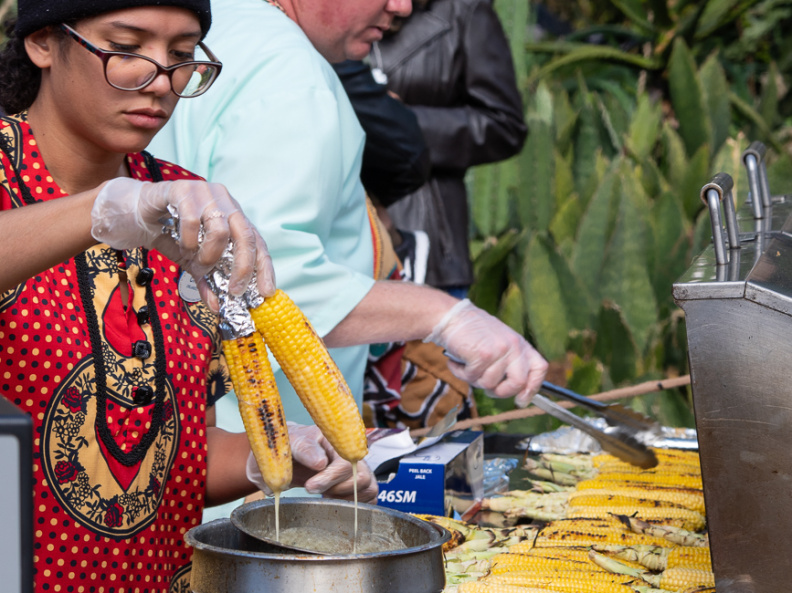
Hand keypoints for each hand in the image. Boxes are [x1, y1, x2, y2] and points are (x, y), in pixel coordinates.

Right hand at [91, 178, 274, 308]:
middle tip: (233, 290)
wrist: (137, 214)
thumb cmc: (173, 235)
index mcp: (234, 217)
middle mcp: (226, 202)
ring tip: (196, 262)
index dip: (264, 267)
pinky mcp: (182, 189)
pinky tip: (181, 246)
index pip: (258, 241)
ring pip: (219, 229)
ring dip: (208, 255)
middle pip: (245, 235)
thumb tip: (217, 307)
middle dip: (242, 267)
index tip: (265, 292)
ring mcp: (206, 192)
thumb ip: (207, 282)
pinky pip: (191, 220)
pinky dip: (187, 241)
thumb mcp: (193, 263)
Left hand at [246, 423, 377, 502]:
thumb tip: (320, 462)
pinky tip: (334, 500)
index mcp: (340, 441)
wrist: (292, 454)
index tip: (309, 486)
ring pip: (369, 490)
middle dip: (336, 489)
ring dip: (345, 498)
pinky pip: (371, 500)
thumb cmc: (293, 446)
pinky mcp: (361, 486)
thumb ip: (305, 450)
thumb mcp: (293, 443)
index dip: (329, 479)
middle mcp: (355, 456)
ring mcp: (361, 470)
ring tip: (325, 493)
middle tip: (314, 487)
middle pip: (362, 479)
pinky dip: (354, 506)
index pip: (346, 464)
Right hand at [425, 299, 547, 407]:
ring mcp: (500, 350)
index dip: (533, 388)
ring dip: (474, 379)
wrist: (452, 316)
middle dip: (501, 392)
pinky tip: (457, 361)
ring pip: (490, 384)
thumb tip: (515, 392)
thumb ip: (509, 362)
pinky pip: (473, 377)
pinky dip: (461, 373)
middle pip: (518, 383)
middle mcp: (514, 346)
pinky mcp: (483, 355)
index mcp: (520, 344)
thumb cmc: (472, 333)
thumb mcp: (499, 343)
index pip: (539, 368)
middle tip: (486, 388)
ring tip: (466, 365)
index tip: (521, 400)